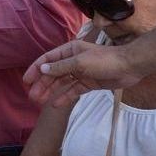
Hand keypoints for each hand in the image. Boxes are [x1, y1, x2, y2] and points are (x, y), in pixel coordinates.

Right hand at [23, 40, 140, 107]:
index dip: (35, 69)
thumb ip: (60, 68)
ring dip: (50, 91)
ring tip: (39, 101)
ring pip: (61, 83)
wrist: (129, 67)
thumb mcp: (79, 63)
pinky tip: (56, 104)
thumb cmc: (104, 60)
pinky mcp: (89, 83)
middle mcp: (73, 61)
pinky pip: (73, 90)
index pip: (48, 60)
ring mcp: (81, 73)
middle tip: (32, 96)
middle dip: (42, 84)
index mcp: (69, 51)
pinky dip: (64, 96)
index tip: (26, 81)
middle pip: (53, 73)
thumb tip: (42, 69)